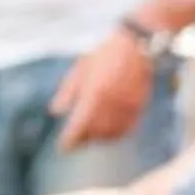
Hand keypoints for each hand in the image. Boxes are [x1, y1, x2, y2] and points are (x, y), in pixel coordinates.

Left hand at [51, 29, 155, 147]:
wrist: (137, 46)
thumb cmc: (104, 55)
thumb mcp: (80, 69)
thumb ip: (68, 92)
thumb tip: (55, 112)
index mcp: (94, 93)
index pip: (80, 125)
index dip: (71, 139)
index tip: (63, 147)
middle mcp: (111, 103)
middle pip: (95, 132)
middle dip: (84, 139)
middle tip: (74, 142)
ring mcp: (127, 106)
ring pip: (112, 133)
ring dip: (99, 139)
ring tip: (90, 138)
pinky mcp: (139, 106)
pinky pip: (127, 128)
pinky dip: (116, 135)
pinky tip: (109, 134)